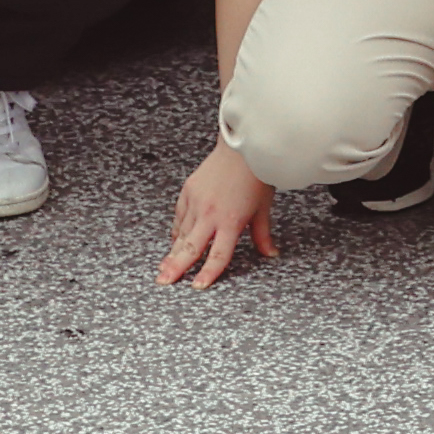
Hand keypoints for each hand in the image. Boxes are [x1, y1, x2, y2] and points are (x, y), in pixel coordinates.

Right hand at [158, 139, 289, 285]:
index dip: (208, 273)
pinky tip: (174, 241)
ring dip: (173, 252)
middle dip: (176, 267)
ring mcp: (197, 201)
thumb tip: (271, 253)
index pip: (218, 255)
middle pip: (191, 247)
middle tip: (163, 282)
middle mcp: (211, 213)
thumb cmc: (255, 175)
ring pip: (182, 233)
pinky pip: (180, 216)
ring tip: (163, 268)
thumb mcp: (262, 208)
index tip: (198, 286)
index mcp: (231, 220)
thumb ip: (262, 235)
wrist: (241, 147)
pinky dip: (177, 230)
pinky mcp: (189, 190)